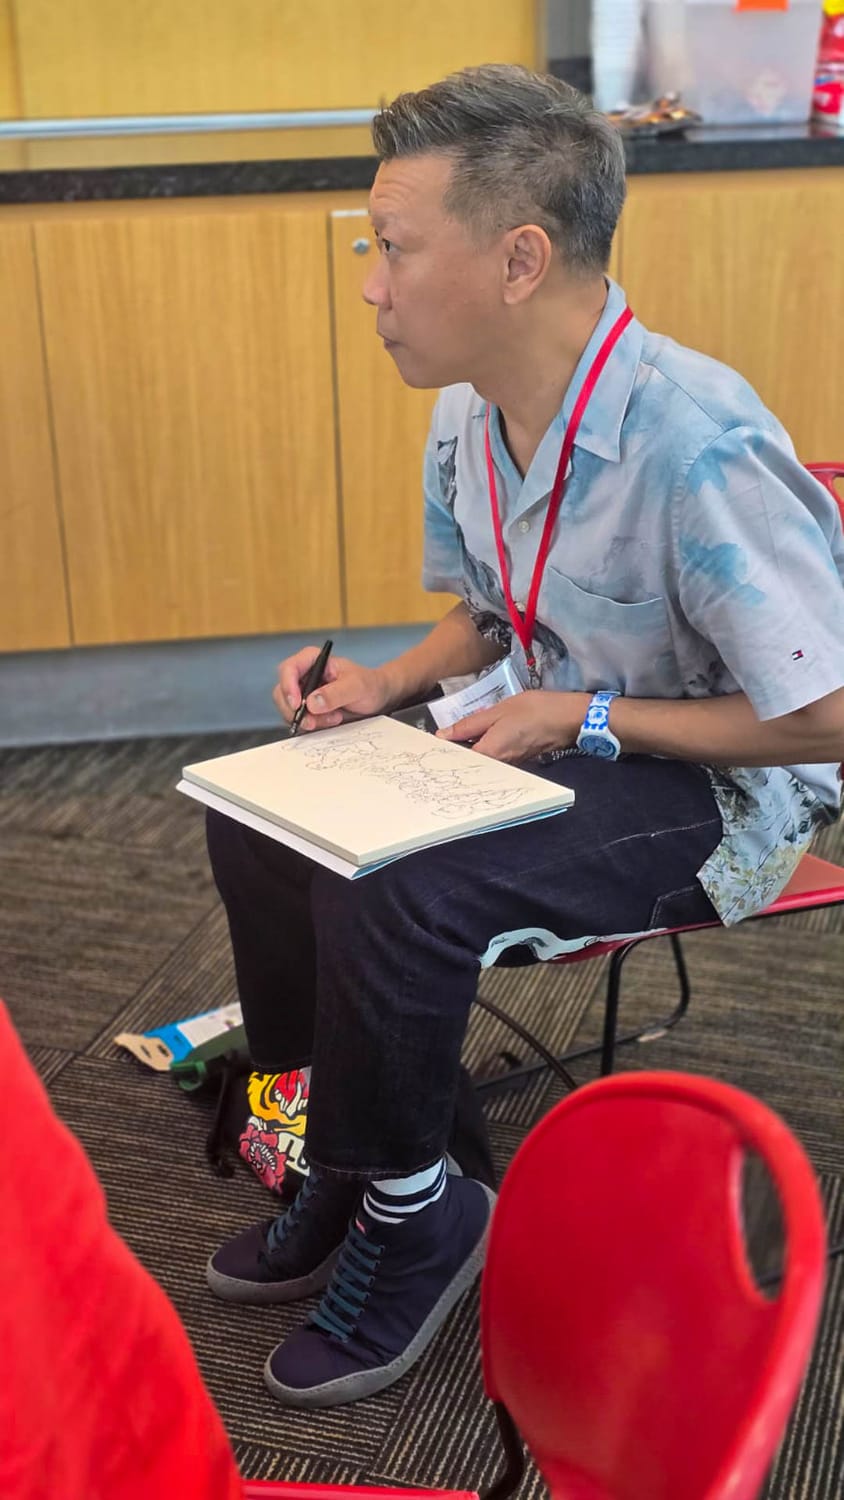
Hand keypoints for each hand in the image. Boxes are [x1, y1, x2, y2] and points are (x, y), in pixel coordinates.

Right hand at [273, 648, 392, 733]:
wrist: (378, 698)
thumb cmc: (370, 684)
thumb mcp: (357, 686)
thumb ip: (335, 693)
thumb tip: (312, 702)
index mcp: (313, 660)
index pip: (289, 669)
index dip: (288, 686)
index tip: (298, 704)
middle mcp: (304, 675)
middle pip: (282, 692)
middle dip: (295, 710)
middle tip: (314, 721)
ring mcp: (304, 693)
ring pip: (288, 709)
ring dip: (307, 720)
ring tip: (334, 718)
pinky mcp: (308, 709)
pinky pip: (298, 720)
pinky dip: (312, 725)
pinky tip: (332, 721)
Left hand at [438, 690, 590, 762]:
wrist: (567, 718)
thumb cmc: (533, 710)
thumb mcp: (497, 711)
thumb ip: (468, 724)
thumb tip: (443, 735)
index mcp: (488, 754)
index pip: (456, 760)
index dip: (441, 753)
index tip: (428, 744)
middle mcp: (497, 767)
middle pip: (467, 764)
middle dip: (452, 753)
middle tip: (439, 740)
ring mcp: (507, 766)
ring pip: (480, 762)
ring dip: (467, 751)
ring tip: (455, 738)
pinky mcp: (516, 762)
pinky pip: (492, 759)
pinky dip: (482, 750)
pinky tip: (478, 739)